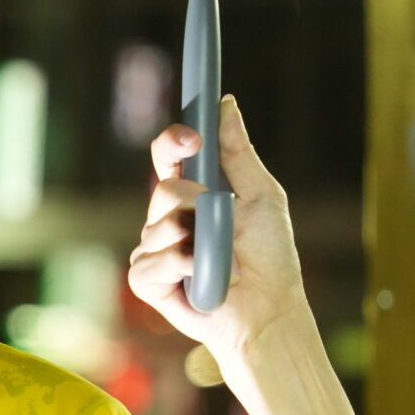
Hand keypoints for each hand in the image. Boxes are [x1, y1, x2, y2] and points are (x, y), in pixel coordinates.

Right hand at [127, 95, 310, 370]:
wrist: (267, 310)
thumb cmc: (269, 257)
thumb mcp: (262, 196)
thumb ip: (238, 153)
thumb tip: (226, 104)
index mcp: (192, 193)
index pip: (168, 156)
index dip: (174, 141)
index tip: (192, 138)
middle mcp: (167, 217)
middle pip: (165, 188)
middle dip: (196, 201)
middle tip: (223, 221)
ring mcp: (154, 247)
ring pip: (160, 224)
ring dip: (196, 240)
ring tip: (218, 261)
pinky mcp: (145, 279)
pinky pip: (152, 259)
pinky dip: (181, 267)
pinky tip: (197, 280)